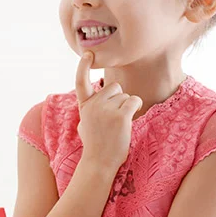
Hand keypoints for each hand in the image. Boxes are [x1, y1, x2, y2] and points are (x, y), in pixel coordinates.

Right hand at [75, 52, 141, 167]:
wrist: (99, 162)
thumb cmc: (95, 144)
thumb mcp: (85, 122)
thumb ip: (90, 108)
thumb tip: (93, 99)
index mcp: (84, 105)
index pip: (80, 81)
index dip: (83, 66)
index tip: (88, 54)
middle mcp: (94, 104)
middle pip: (113, 87)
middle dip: (117, 98)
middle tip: (113, 118)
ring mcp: (106, 109)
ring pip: (125, 95)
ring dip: (126, 107)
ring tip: (118, 124)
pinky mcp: (121, 115)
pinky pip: (133, 101)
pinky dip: (135, 108)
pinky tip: (129, 120)